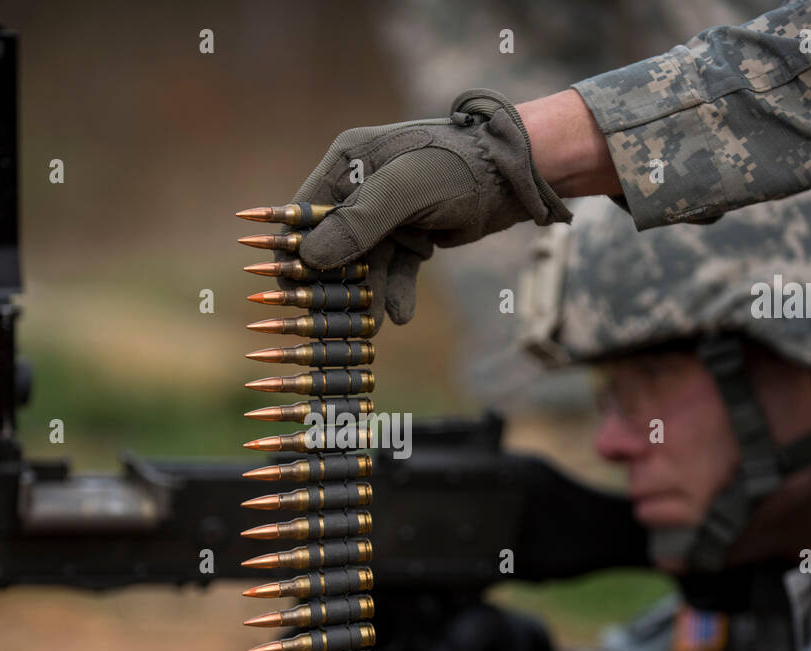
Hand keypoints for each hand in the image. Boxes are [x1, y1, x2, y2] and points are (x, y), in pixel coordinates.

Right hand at [283, 89, 571, 327]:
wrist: (520, 174)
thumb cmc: (460, 166)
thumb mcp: (406, 189)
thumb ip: (358, 222)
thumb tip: (308, 259)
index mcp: (349, 162)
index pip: (304, 212)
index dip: (294, 251)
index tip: (289, 288)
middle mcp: (362, 186)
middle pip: (333, 243)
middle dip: (333, 284)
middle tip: (331, 320)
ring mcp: (389, 213)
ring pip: (365, 263)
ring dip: (367, 296)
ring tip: (370, 328)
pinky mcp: (415, 234)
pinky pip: (395, 270)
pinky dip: (395, 292)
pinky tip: (400, 315)